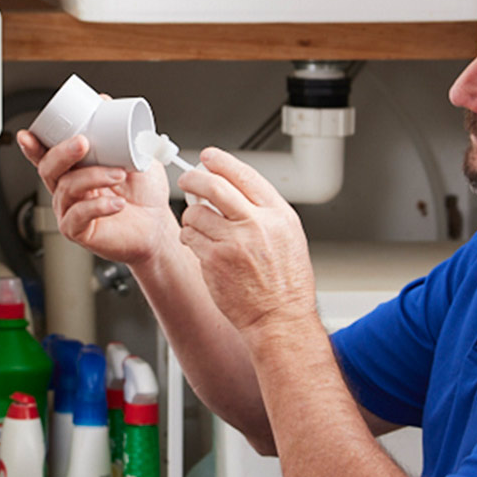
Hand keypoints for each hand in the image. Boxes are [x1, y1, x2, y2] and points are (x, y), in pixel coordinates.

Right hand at [16, 128, 179, 267]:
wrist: (157, 226)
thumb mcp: (135, 154)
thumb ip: (119, 130)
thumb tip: (103, 101)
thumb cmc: (144, 194)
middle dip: (62, 153)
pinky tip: (117, 203)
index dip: (33, 146)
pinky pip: (78, 217)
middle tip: (82, 142)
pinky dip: (98, 206)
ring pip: (67, 188)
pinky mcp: (79, 231)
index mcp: (75, 170)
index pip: (47, 155)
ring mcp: (70, 211)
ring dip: (93, 177)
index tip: (28, 134)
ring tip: (119, 174)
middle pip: (48, 169)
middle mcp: (68, 190)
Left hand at [177, 148, 318, 337]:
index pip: (245, 175)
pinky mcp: (214, 260)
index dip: (221, 161)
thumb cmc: (286, 284)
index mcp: (278, 215)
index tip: (208, 157)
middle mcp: (257, 224)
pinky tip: (197, 243)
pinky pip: (190, 236)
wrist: (279, 319)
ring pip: (196, 212)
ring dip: (191, 214)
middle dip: (194, 177)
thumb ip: (265, 211)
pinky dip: (189, 236)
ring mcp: (233, 242)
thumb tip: (235, 189)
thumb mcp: (289, 237)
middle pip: (214, 185)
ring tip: (198, 223)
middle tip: (187, 178)